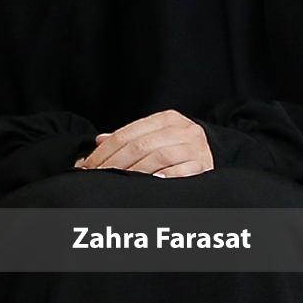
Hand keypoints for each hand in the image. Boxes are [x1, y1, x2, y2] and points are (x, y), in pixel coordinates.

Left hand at [75, 110, 214, 177]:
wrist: (214, 150)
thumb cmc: (178, 145)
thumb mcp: (156, 134)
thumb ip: (130, 137)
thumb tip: (99, 140)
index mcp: (167, 119)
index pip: (129, 133)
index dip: (105, 151)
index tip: (88, 166)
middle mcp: (183, 129)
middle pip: (141, 145)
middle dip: (114, 163)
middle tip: (98, 176)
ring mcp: (195, 147)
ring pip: (159, 156)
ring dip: (135, 171)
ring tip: (120, 182)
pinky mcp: (204, 164)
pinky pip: (181, 171)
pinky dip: (164, 177)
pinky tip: (150, 183)